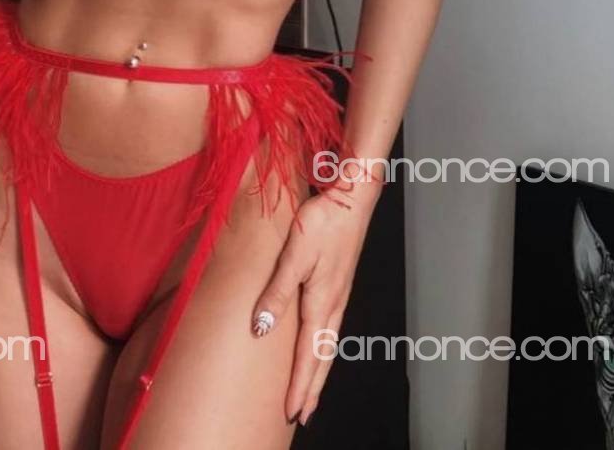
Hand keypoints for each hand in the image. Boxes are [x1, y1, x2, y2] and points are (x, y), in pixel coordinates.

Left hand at [252, 186, 378, 426]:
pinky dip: (323, 348)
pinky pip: (330, 328)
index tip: (292, 413)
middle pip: (323, 357)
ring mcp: (339, 294)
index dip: (300, 386)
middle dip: (312, 388)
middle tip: (302, 416)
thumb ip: (277, 292)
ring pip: (328, 343)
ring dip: (318, 371)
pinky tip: (318, 345)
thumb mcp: (294, 255)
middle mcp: (333, 304)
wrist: (352, 197)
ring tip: (309, 392)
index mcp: (322, 302)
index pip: (308, 354)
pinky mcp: (339, 283)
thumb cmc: (323, 221)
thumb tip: (260, 329)